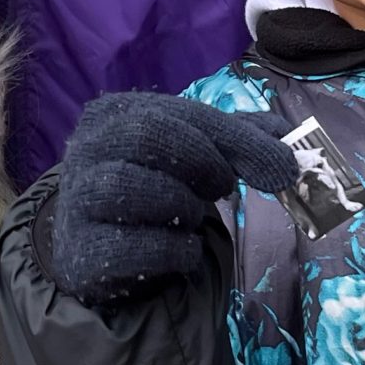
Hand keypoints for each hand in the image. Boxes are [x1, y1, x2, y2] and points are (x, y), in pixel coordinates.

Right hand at [48, 93, 298, 304]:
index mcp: (114, 113)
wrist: (103, 246)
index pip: (180, 112)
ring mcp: (76, 200)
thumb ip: (240, 140)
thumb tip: (288, 137)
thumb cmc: (154, 186)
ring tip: (191, 216)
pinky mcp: (81, 252)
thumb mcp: (194, 153)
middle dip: (202, 162)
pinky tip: (182, 250)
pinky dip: (174, 250)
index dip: (236, 139)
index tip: (282, 168)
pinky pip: (135, 246)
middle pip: (148, 134)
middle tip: (224, 187)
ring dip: (183, 206)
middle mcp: (86, 149)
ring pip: (134, 187)